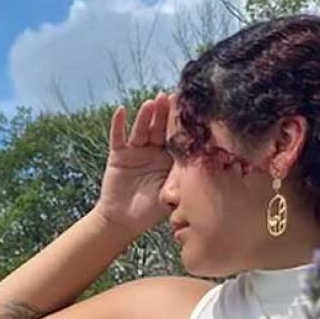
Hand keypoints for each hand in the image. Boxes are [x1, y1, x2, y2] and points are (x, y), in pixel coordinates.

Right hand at [93, 93, 173, 236]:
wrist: (123, 221)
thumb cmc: (150, 210)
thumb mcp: (171, 193)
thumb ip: (182, 178)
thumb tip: (201, 168)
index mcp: (170, 159)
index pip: (176, 137)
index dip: (180, 123)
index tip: (187, 106)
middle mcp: (154, 151)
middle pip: (159, 128)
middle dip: (164, 113)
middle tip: (169, 97)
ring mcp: (136, 151)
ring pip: (141, 130)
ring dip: (145, 116)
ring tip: (150, 104)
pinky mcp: (119, 154)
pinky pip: (118, 137)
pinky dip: (118, 124)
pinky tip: (121, 111)